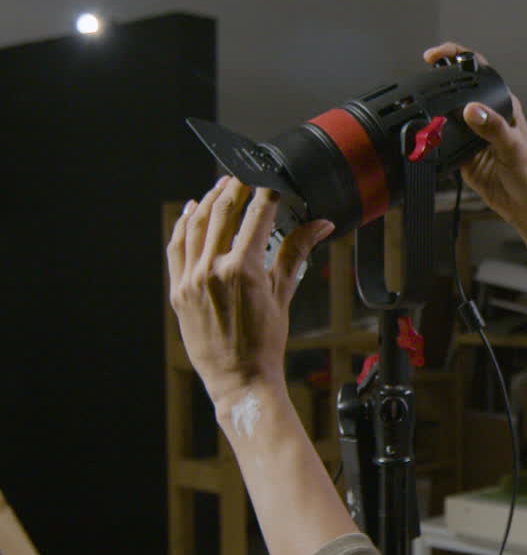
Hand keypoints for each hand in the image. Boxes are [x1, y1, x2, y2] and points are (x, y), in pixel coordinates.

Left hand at [166, 176, 333, 409]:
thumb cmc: (265, 343)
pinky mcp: (178, 290)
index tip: (271, 179)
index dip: (266, 192)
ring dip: (208, 201)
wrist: (239, 378)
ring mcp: (191, 279)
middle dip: (234, 189)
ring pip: (195, 226)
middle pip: (222, 213)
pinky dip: (183, 226)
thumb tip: (320, 225)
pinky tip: (191, 213)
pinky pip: (177, 248)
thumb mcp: (283, 293)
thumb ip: (296, 252)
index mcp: (243, 269)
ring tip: (220, 187)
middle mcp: (212, 270)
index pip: (257, 216)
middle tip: (244, 176)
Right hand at [424, 42, 526, 229]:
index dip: (455, 57)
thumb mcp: (513, 147)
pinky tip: (428, 143)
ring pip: (445, 117)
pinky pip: (441, 143)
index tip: (434, 56)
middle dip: (436, 86)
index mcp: (503, 106)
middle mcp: (487, 117)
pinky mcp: (462, 155)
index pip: (477, 71)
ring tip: (420, 116)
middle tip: (419, 86)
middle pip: (456, 91)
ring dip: (432, 116)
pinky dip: (431, 142)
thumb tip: (473, 110)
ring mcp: (473, 136)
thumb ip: (493, 127)